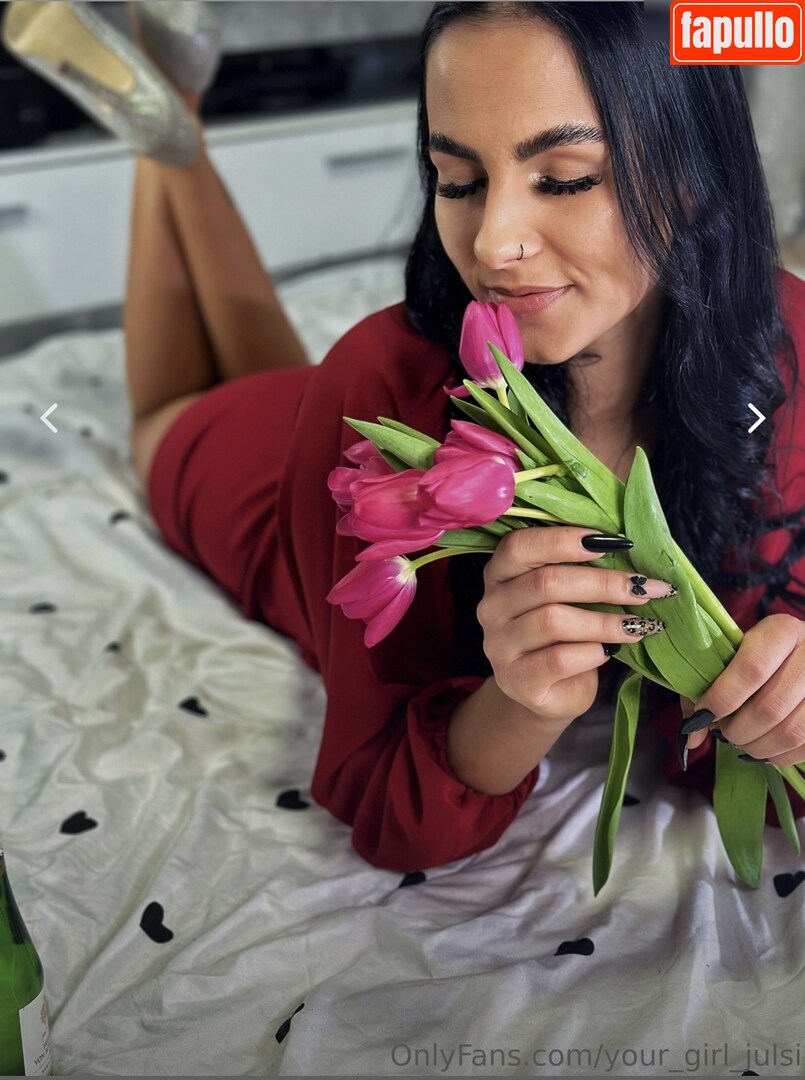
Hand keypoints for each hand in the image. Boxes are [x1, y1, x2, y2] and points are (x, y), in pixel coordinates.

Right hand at [478, 525, 674, 726]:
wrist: (548, 693)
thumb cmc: (562, 635)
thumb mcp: (563, 596)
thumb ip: (578, 570)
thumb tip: (626, 550)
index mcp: (499, 574)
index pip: (519, 546)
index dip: (563, 540)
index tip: (613, 543)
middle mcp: (492, 607)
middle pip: (545, 583)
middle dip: (603, 583)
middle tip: (643, 588)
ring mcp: (499, 645)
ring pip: (553, 621)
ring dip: (604, 621)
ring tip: (638, 624)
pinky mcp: (517, 680)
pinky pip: (559, 659)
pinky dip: (592, 652)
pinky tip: (611, 651)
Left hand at [683, 614, 804, 764]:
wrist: (802, 653)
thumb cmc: (757, 655)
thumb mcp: (731, 656)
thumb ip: (703, 688)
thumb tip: (690, 736)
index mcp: (781, 632)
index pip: (752, 669)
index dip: (722, 698)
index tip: (703, 714)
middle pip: (770, 707)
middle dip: (737, 730)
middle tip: (723, 732)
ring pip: (791, 732)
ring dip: (757, 747)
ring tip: (741, 741)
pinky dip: (778, 756)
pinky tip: (764, 747)